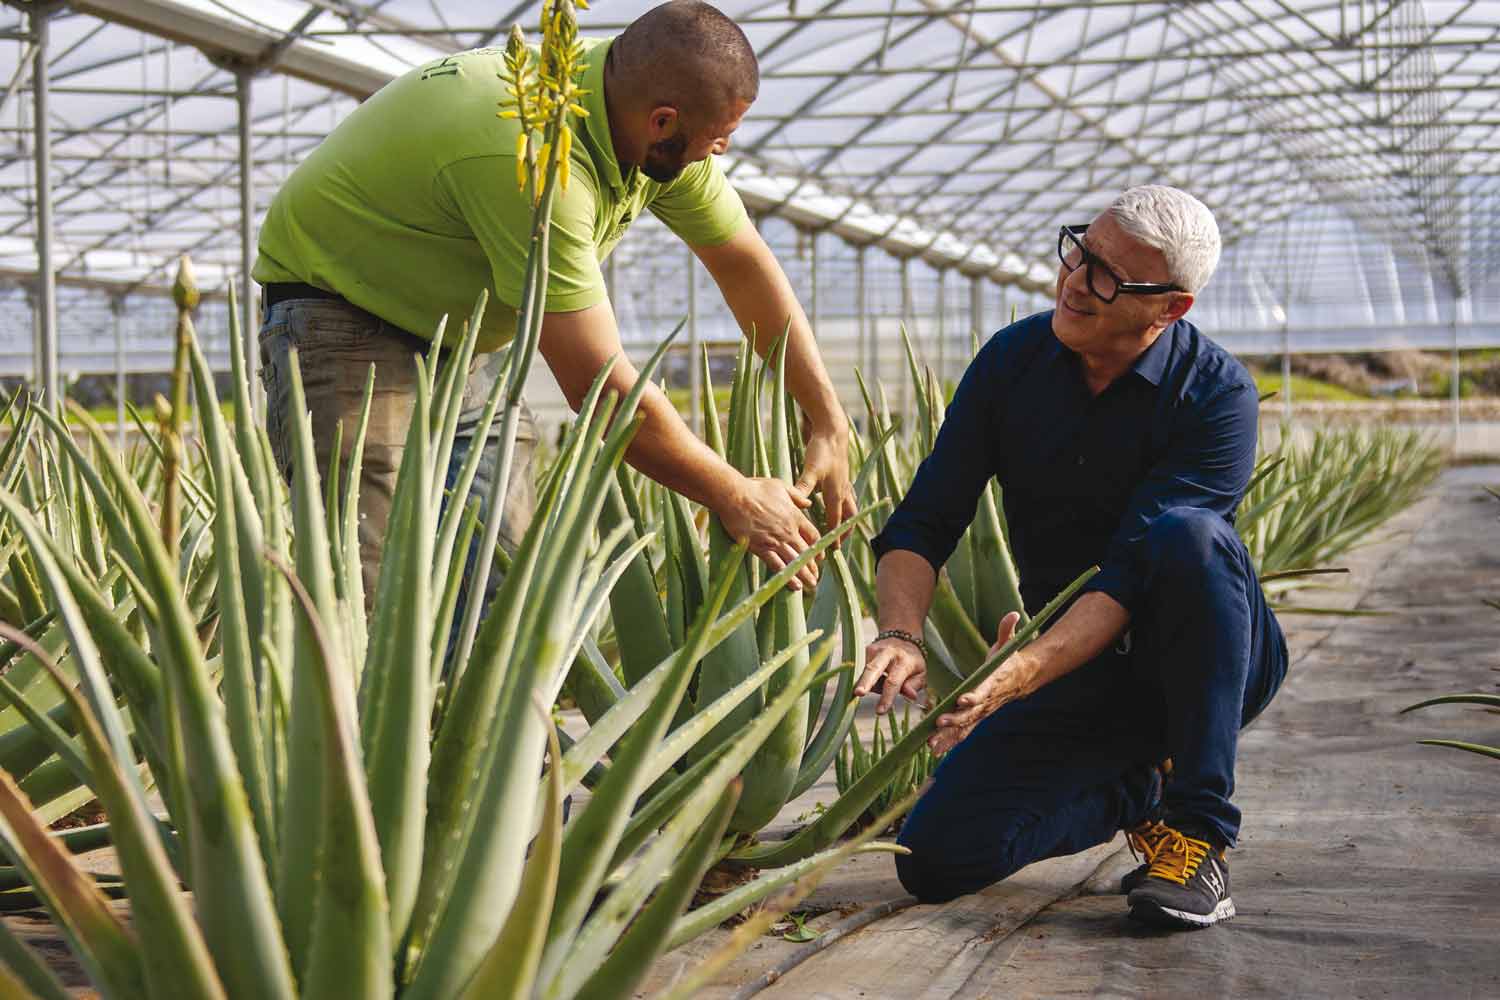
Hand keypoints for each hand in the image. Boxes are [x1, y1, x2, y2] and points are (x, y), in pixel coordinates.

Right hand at [717, 475, 820, 589]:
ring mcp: (775, 540)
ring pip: (795, 562)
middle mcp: (788, 531)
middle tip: (816, 577)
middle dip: (813, 567)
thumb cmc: (755, 488)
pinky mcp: (761, 548)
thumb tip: (808, 502)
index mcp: (795, 516)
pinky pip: (777, 566)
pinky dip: (787, 577)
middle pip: (807, 552)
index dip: (818, 548)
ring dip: (805, 575)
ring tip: (811, 585)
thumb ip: (796, 496)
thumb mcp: (780, 486)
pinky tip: (794, 586)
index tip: (819, 556)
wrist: (735, 496)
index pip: (813, 536)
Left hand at [795, 420, 855, 535]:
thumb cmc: (822, 451)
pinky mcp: (842, 476)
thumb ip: (803, 488)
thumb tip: (796, 504)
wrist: (832, 432)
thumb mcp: (810, 471)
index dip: (833, 537)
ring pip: (850, 507)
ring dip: (847, 519)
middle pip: (848, 517)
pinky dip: (845, 503)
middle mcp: (843, 491)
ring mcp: (844, 483)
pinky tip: (837, 503)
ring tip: (842, 528)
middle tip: (838, 545)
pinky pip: (847, 495)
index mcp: (836, 494)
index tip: (831, 551)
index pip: (835, 521)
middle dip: (844, 532)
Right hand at [854, 636, 927, 714]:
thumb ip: (914, 685)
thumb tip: (910, 696)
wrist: (901, 638)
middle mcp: (887, 652)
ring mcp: (873, 650)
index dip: (887, 697)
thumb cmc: (911, 662)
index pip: (893, 681)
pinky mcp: (863, 651)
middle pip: (873, 669)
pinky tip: (871, 681)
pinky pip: (862, 671)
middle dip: (865, 682)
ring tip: (874, 688)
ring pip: (865, 673)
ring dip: (868, 686)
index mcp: (904, 660)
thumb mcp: (920, 673)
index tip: (880, 711)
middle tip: (858, 693)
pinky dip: (866, 681)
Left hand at [929, 612, 1024, 755]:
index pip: (983, 691)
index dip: (973, 696)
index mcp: (992, 683)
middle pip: (970, 713)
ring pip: (964, 727)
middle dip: (955, 719)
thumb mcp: (1008, 644)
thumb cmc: (1009, 660)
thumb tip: (1014, 613)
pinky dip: (950, 742)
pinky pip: (963, 732)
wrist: (1021, 679)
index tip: (962, 700)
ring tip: (932, 744)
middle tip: (939, 722)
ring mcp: (982, 712)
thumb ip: (1007, 630)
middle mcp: (987, 701)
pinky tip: (935, 750)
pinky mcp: (976, 718)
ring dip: (948, 737)